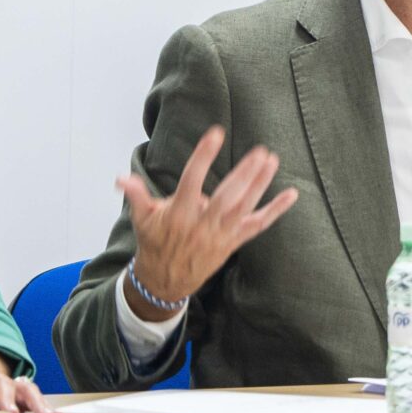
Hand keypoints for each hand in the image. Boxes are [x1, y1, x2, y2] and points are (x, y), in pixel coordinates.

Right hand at [117, 126, 298, 316]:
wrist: (166, 279)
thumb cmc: (155, 242)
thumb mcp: (141, 218)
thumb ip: (136, 195)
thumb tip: (120, 179)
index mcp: (180, 212)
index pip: (192, 179)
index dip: (203, 157)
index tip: (216, 133)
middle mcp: (203, 223)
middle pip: (227, 196)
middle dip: (244, 174)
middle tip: (260, 151)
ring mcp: (221, 233)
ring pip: (244, 208)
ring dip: (260, 185)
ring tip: (271, 160)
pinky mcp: (234, 241)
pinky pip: (258, 225)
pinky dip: (276, 211)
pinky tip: (291, 194)